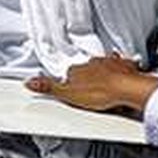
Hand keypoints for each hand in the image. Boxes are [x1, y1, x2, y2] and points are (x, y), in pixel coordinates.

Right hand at [25, 56, 157, 117]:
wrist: (128, 90)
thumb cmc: (101, 92)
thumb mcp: (69, 94)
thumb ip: (49, 87)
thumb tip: (29, 82)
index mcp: (78, 69)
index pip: (70, 73)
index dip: (71, 83)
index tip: (73, 91)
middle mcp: (93, 63)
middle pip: (87, 69)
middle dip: (88, 78)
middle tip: (91, 92)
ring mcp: (111, 64)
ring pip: (105, 66)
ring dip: (104, 74)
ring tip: (106, 88)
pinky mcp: (126, 68)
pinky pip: (124, 66)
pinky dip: (124, 70)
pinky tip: (124, 79)